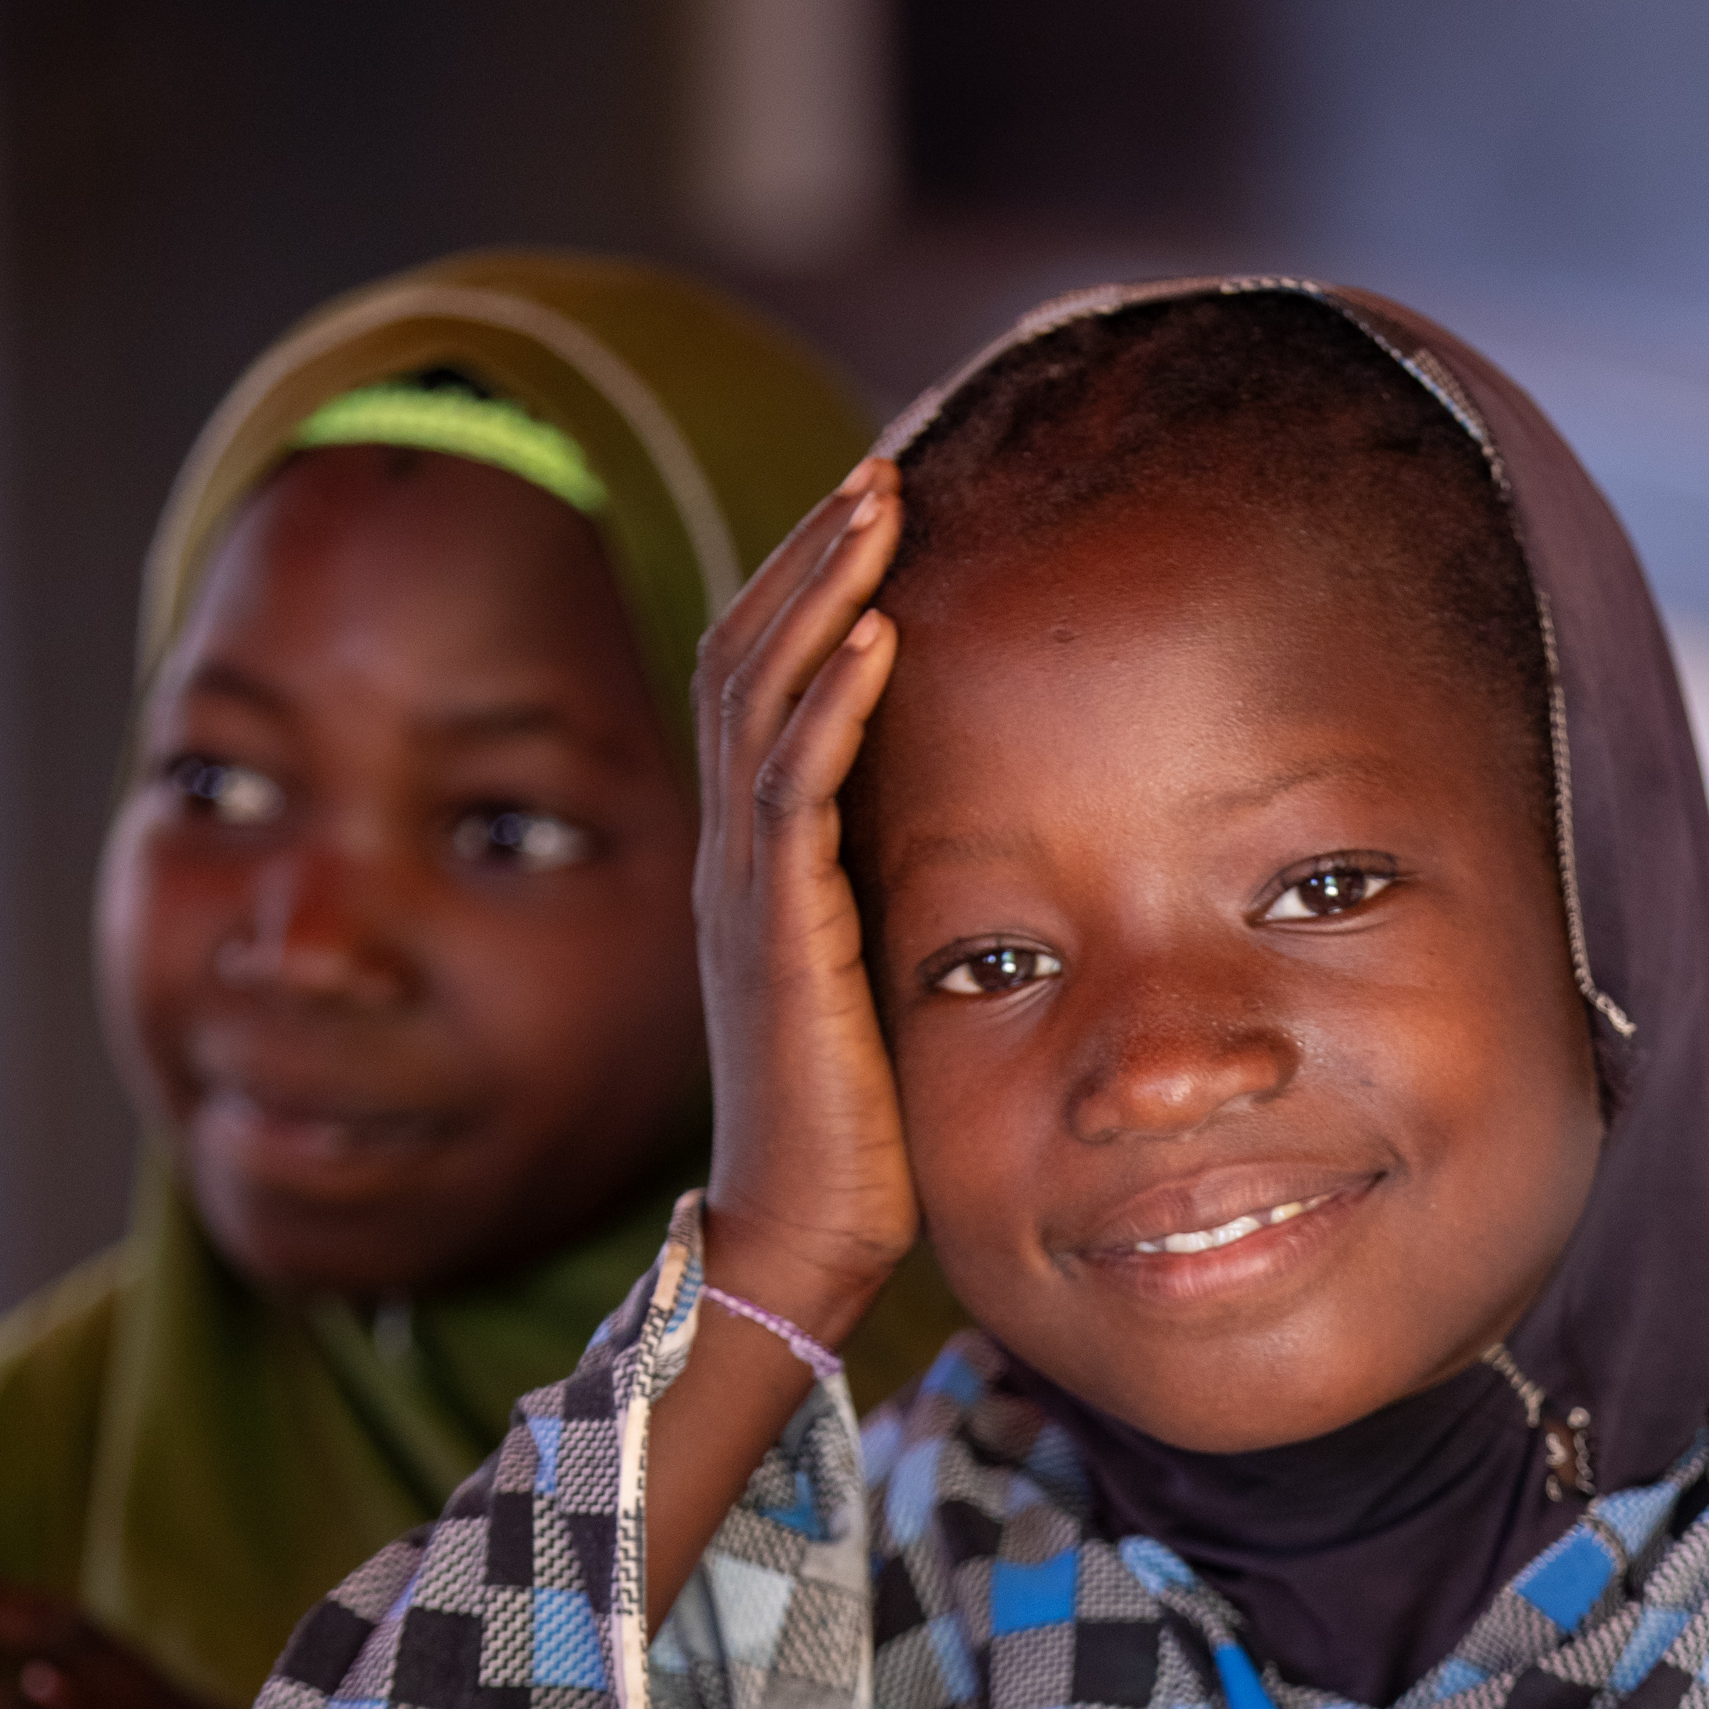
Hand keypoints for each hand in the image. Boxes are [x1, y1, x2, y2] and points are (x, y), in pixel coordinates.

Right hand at [642, 460, 923, 1623]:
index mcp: (755, 866)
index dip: (806, 595)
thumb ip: (900, 903)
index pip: (761, 689)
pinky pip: (791, 794)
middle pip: (745, 660)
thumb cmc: (862, 1130)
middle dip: (810, 559)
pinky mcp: (776, 939)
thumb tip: (976, 841)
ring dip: (820, 597)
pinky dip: (830, 706)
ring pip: (759, 701)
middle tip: (877, 471)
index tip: (874, 518)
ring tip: (876, 509)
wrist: (804, 1237)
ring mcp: (743, 895)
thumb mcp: (883, 982)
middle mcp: (732, 861)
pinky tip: (877, 636)